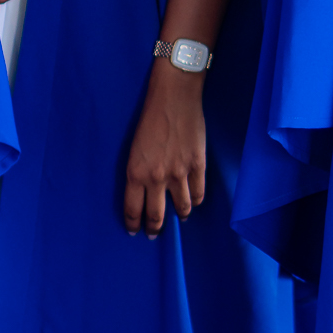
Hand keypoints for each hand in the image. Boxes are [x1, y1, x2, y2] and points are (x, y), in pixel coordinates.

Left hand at [124, 61, 207, 235]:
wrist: (174, 98)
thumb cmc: (149, 118)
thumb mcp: (134, 149)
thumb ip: (139, 171)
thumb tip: (146, 189)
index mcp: (136, 173)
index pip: (133, 209)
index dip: (134, 223)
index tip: (135, 230)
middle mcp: (156, 178)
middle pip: (156, 215)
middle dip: (154, 228)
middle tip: (154, 234)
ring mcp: (179, 174)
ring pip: (182, 208)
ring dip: (180, 216)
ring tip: (180, 218)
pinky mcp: (198, 166)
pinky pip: (198, 193)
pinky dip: (196, 201)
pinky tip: (194, 202)